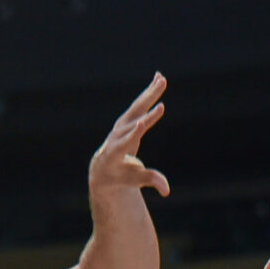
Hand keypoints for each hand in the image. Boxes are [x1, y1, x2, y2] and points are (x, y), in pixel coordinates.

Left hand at [88, 72, 170, 197]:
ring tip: (161, 78)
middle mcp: (117, 135)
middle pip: (132, 117)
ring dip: (149, 92)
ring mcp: (121, 126)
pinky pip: (139, 105)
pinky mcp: (127, 120)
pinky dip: (149, 93)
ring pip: (136, 107)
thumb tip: (166, 190)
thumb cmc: (120, 178)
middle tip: (158, 89)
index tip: (142, 122)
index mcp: (115, 153)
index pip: (126, 141)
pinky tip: (158, 78)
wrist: (103, 170)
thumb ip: (150, 182)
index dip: (134, 132)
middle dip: (146, 103)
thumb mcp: (134, 182)